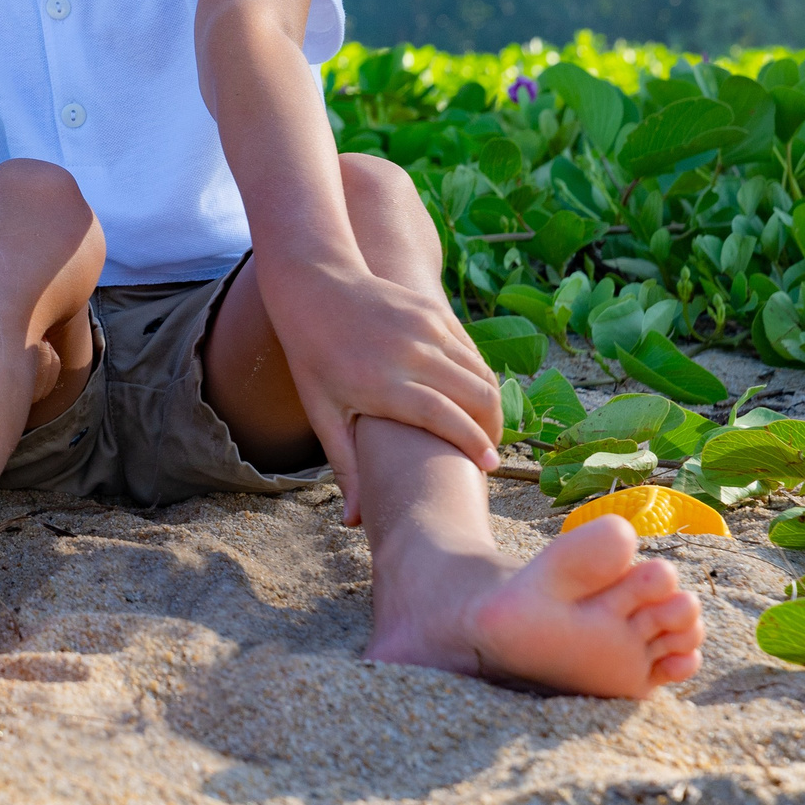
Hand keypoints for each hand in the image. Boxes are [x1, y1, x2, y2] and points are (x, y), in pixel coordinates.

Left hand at [265, 260, 503, 523]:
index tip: (490, 468)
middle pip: (477, 398)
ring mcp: (426, 328)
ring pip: (481, 374)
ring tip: (483, 429)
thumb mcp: (321, 411)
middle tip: (487, 452)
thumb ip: (347, 466)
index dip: (474, 446)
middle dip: (492, 430)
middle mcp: (411, 354)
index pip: (447, 419)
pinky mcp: (434, 312)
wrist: (313, 282)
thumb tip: (354, 522)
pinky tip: (473, 396)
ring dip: (491, 404)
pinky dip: (480, 376)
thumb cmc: (312, 355)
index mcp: (382, 383)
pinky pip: (471, 351)